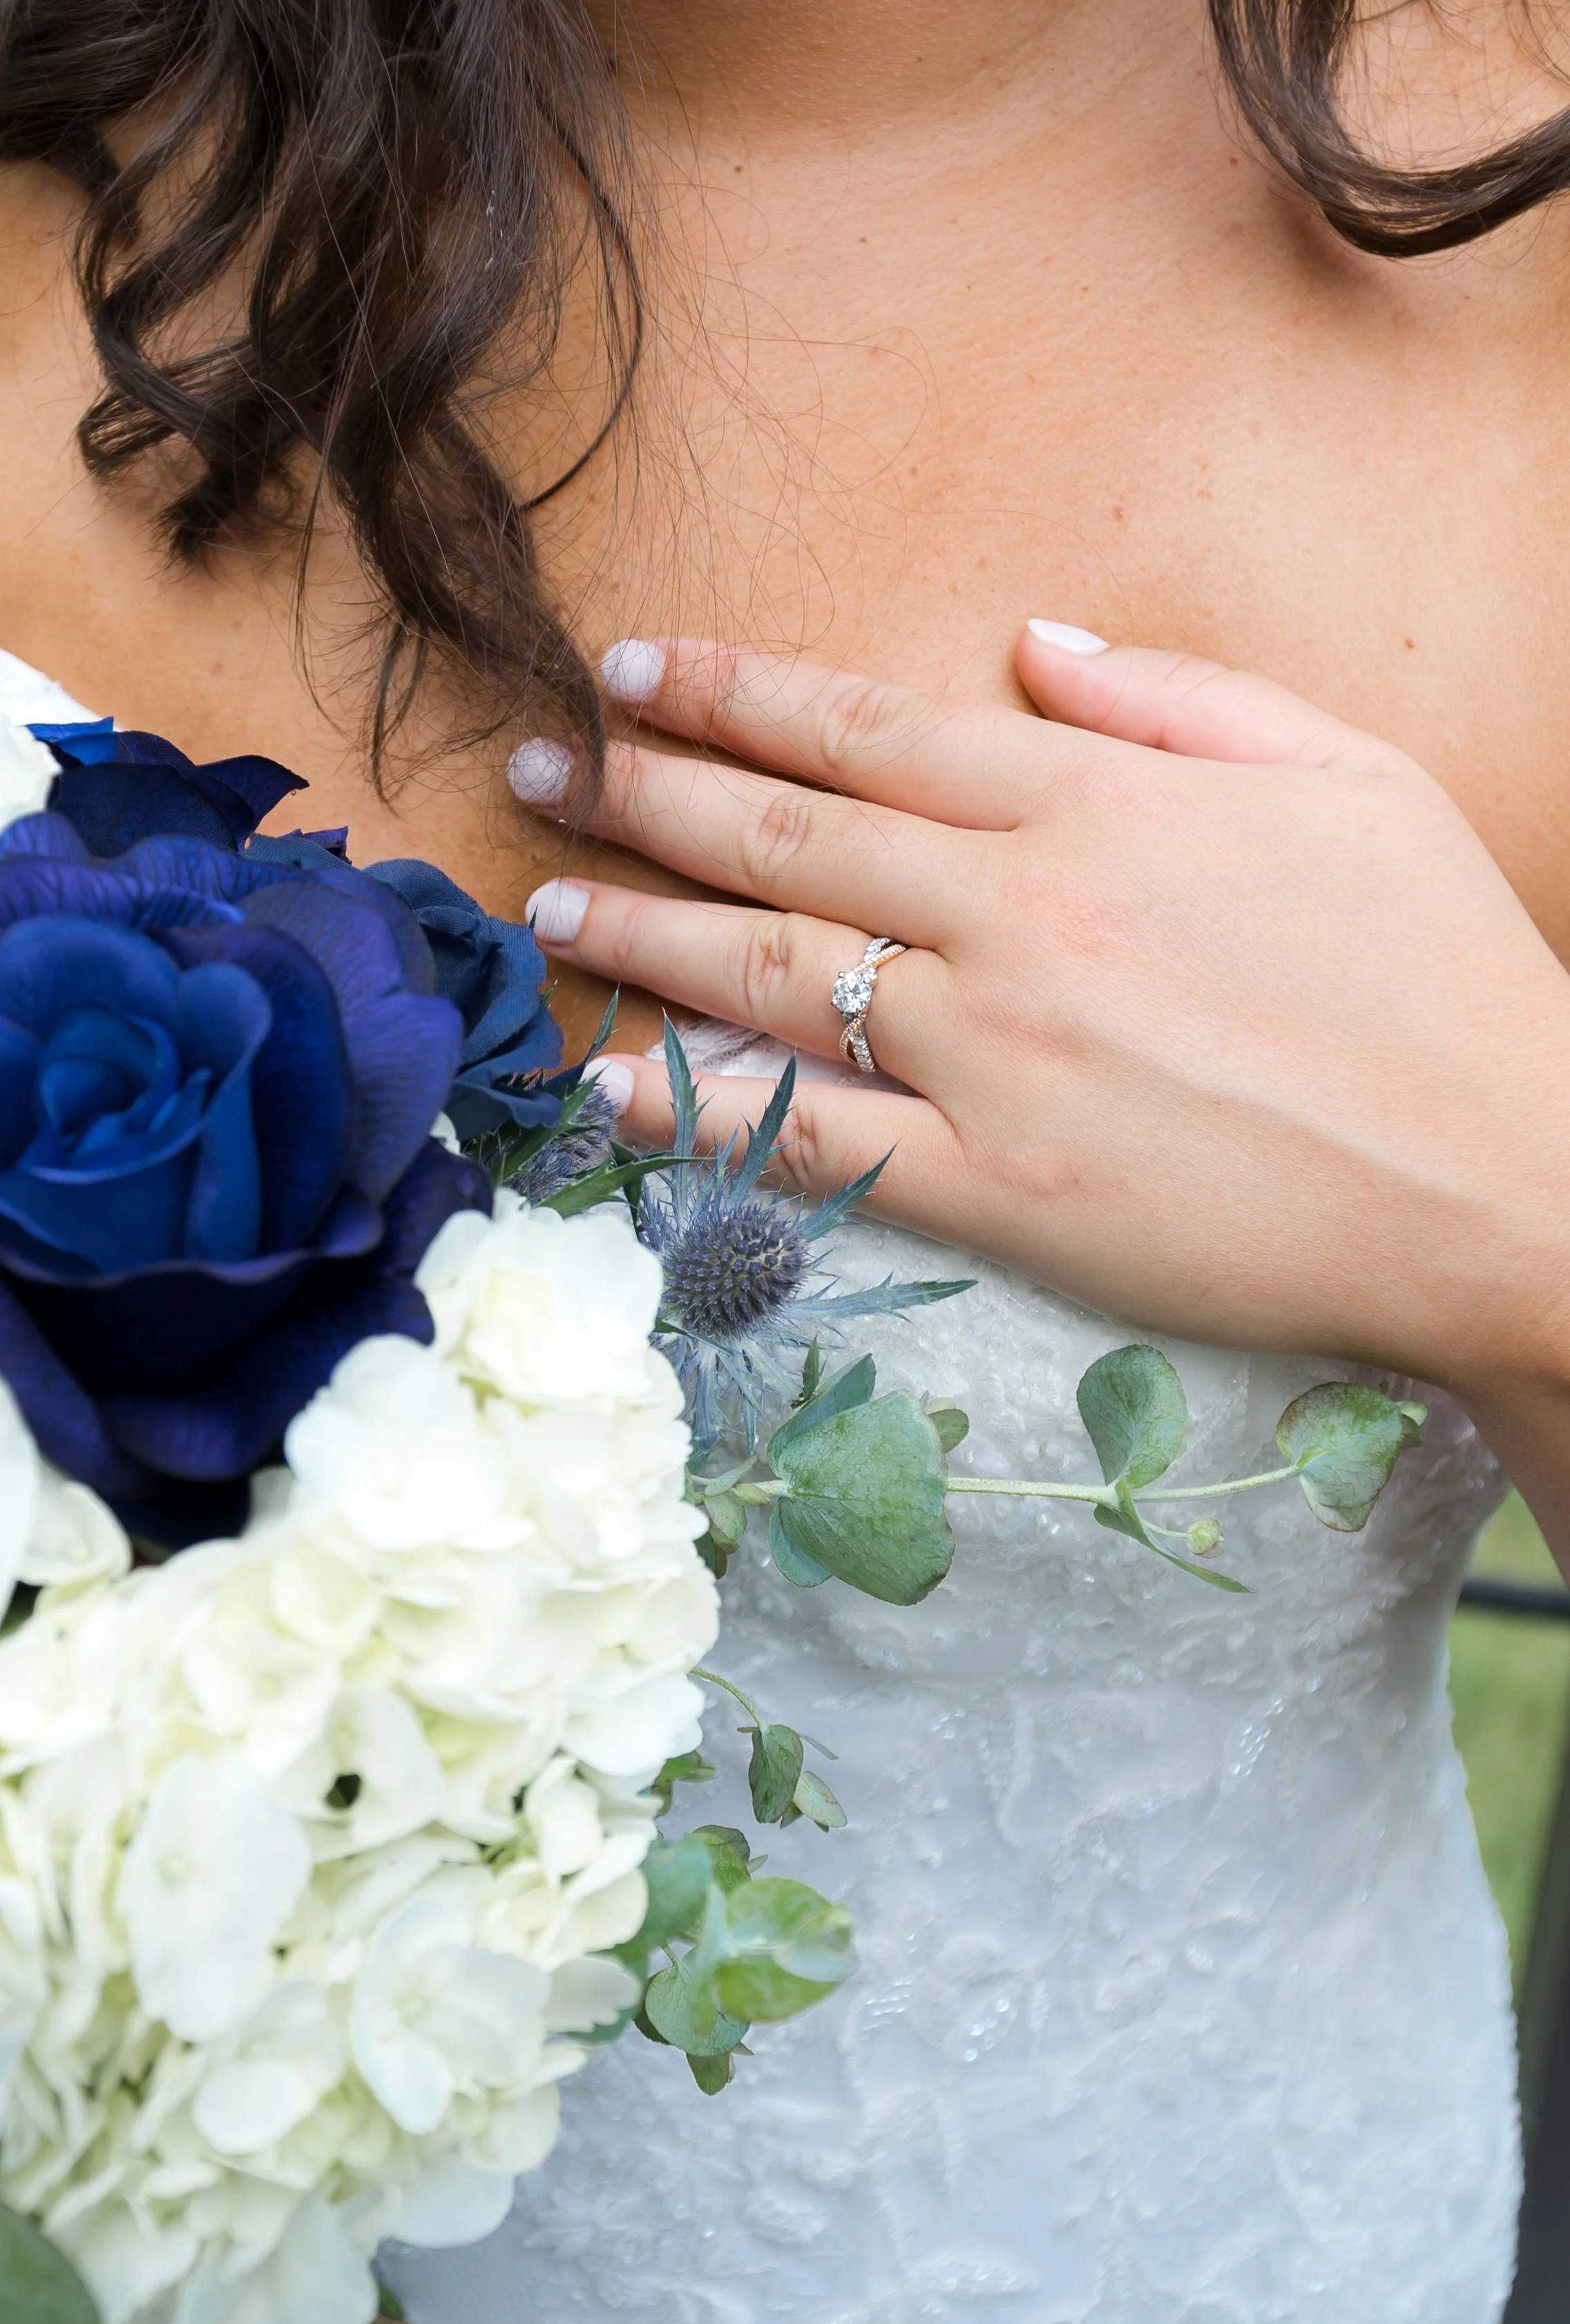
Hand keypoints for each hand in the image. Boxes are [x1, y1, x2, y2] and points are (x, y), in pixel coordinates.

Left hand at [522, 625, 1569, 1455]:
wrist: (1509, 1180)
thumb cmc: (1442, 974)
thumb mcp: (1343, 773)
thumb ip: (1175, 695)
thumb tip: (1032, 642)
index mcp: (1095, 806)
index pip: (865, 729)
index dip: (733, 693)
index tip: (634, 671)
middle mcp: (1020, 916)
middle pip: (786, 838)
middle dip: (643, 790)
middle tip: (539, 768)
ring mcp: (999, 1057)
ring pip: (772, 978)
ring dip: (640, 933)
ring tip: (544, 908)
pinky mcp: (1003, 1190)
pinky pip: (814, 1142)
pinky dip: (700, 1113)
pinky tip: (611, 1089)